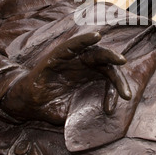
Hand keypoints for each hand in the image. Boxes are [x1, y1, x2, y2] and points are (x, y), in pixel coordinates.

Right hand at [3, 32, 131, 122]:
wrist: (28, 104)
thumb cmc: (53, 105)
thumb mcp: (75, 110)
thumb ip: (89, 110)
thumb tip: (105, 117)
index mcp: (90, 76)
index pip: (109, 78)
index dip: (114, 90)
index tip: (113, 107)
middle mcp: (84, 65)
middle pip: (106, 64)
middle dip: (118, 74)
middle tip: (127, 89)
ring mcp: (72, 60)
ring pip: (94, 52)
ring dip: (108, 55)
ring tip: (121, 60)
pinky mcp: (58, 56)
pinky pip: (72, 46)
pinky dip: (84, 40)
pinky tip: (96, 36)